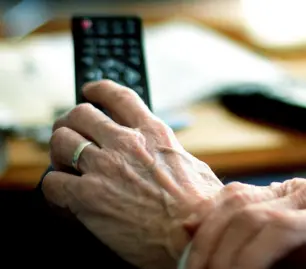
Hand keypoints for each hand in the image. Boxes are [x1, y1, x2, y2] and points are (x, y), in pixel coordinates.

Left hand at [42, 80, 222, 268]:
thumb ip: (170, 153)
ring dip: (59, 151)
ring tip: (64, 163)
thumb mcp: (193, 165)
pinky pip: (53, 182)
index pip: (118, 97)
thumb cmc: (201, 205)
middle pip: (81, 114)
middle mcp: (126, 143)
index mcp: (153, 133)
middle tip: (69, 132)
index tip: (90, 91)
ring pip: (61, 141)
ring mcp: (104, 167)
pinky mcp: (88, 197)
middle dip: (70, 122)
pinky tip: (63, 194)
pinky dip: (54, 186)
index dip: (99, 89)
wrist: (195, 234)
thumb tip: (165, 156)